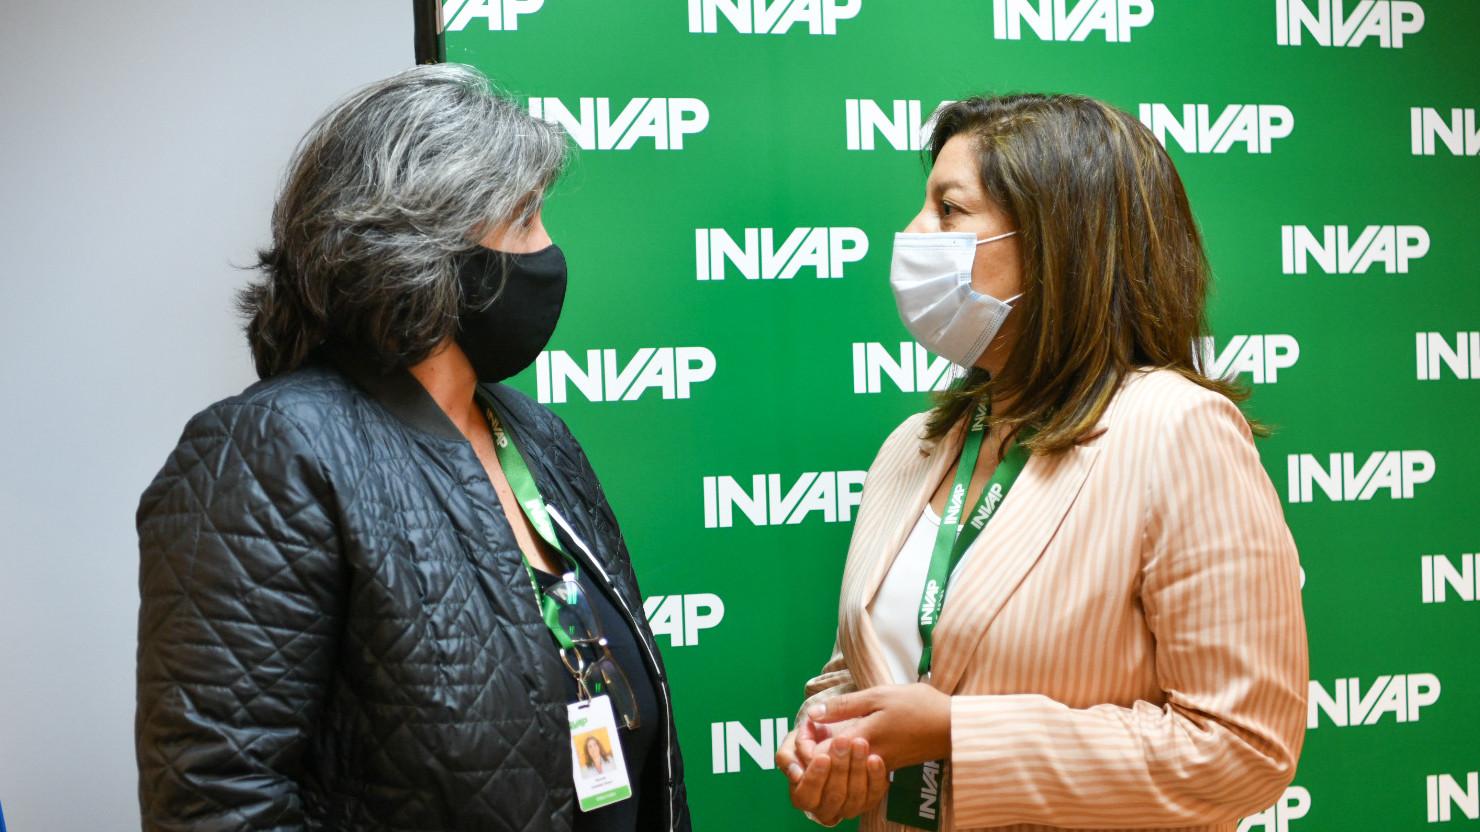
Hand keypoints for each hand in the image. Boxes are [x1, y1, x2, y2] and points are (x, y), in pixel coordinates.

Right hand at [777, 716, 887, 824]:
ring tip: (859, 743)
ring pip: (855, 795)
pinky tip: (874, 757)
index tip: (823, 756)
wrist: (837, 739)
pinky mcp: (869, 800)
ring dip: (858, 768)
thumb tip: (797, 774)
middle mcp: (826, 808)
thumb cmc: (811, 742)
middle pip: (834, 794)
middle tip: (842, 741)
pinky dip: (876, 775)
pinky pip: (875, 793)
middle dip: (839, 767)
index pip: (806, 795)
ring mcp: (849, 807)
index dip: (815, 777)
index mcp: (803, 797)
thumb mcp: (792, 744)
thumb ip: (787, 756)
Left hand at [809, 683, 951, 769]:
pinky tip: (846, 739)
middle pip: (828, 767)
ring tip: (824, 733)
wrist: (953, 727)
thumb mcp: (879, 695)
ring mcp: (878, 765)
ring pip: (843, 769)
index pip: (819, 755)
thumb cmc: (918, 706)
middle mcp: (866, 759)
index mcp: (862, 739)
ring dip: (829, 754)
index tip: (804, 726)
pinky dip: (846, 757)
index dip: (805, 744)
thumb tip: (814, 713)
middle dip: (812, 751)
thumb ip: (845, 706)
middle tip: (809, 730)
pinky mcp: (888, 766)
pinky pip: (858, 768)